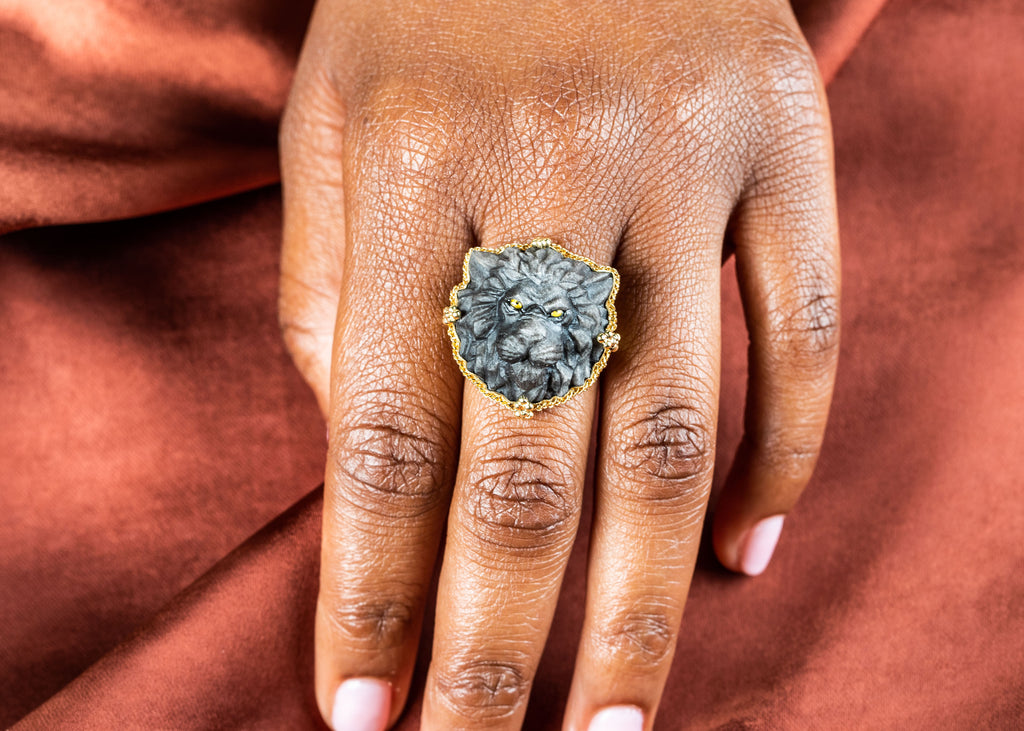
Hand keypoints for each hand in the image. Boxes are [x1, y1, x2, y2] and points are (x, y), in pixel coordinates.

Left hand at [279, 1, 838, 728]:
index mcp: (406, 169)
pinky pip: (806, 334)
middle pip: (530, 465)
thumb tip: (388, 492)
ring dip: (640, 600)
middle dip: (503, 643)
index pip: (381, 437)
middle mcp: (551, 170)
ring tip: (607, 720)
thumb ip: (341, 316)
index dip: (373, 596)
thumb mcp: (333, 145)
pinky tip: (741, 560)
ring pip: (673, 429)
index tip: (365, 717)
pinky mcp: (787, 140)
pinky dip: (783, 462)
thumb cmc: (420, 27)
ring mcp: (686, 155)